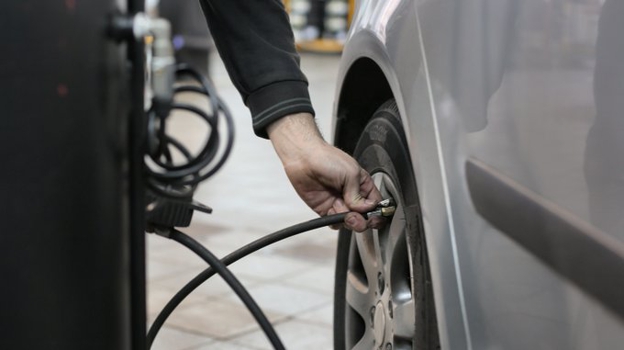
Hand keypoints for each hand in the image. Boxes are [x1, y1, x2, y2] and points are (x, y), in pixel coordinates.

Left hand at [267, 113, 381, 231]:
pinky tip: (331, 209)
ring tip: (340, 207)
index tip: (372, 216)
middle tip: (355, 215)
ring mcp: (339, 203)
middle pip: (365, 217)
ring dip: (347, 219)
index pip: (376, 204)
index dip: (376, 213)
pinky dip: (334, 221)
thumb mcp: (350, 173)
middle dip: (361, 220)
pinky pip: (335, 223)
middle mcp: (353, 196)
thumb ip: (358, 194)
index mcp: (363, 185)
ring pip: (350, 222)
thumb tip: (364, 209)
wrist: (303, 159)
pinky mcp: (326, 210)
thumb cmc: (326, 159)